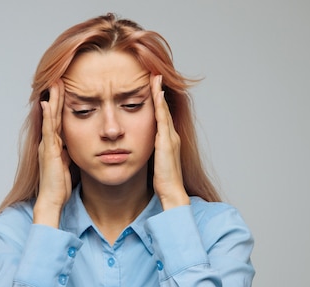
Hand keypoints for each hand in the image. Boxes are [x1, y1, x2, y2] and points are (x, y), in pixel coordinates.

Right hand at [34, 80, 71, 226]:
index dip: (62, 103)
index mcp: (55, 144)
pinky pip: (49, 131)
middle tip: (59, 77)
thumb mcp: (69, 164)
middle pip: (54, 114)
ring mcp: (47, 145)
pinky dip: (48, 116)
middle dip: (57, 96)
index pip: (59, 119)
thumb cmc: (61, 186)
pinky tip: (49, 104)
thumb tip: (83, 144)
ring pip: (50, 118)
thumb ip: (71, 152)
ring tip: (54, 83)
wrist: (52, 200)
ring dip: (53, 100)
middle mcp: (49, 142)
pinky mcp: (48, 151)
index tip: (66, 87)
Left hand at [150, 74, 189, 209]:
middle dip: (159, 90)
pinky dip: (160, 104)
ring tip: (155, 75)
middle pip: (164, 107)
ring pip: (164, 109)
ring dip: (160, 92)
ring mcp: (170, 137)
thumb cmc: (162, 181)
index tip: (151, 83)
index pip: (161, 114)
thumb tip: (137, 145)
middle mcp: (171, 135)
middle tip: (155, 71)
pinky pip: (162, 118)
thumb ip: (151, 151)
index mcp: (167, 139)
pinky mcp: (166, 141)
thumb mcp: (155, 161)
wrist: (172, 192)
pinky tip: (156, 92)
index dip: (157, 99)